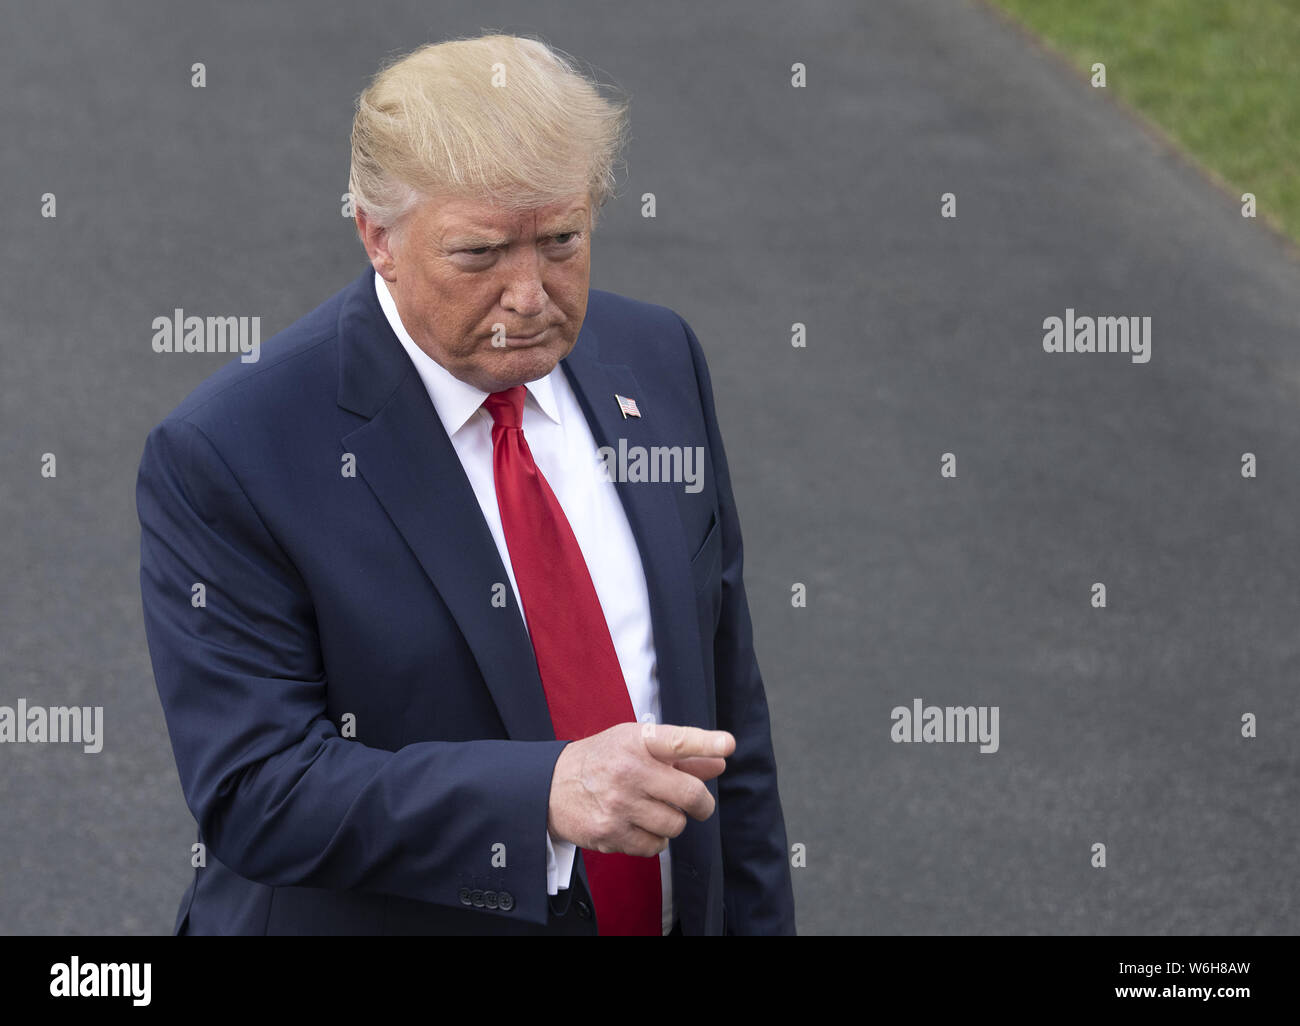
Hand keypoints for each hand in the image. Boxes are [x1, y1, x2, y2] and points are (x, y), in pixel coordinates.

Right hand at [547, 723, 734, 855]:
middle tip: (695, 803)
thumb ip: (680, 756)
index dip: (705, 743)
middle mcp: (628, 771)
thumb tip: (720, 762)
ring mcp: (618, 805)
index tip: (727, 745)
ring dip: (673, 822)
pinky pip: (655, 846)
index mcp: (636, 742)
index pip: (677, 741)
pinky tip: (638, 825)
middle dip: (701, 803)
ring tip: (655, 811)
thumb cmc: (603, 760)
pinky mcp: (610, 833)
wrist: (552, 786)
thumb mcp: (636, 746)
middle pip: (690, 795)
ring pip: (675, 825)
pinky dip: (654, 840)